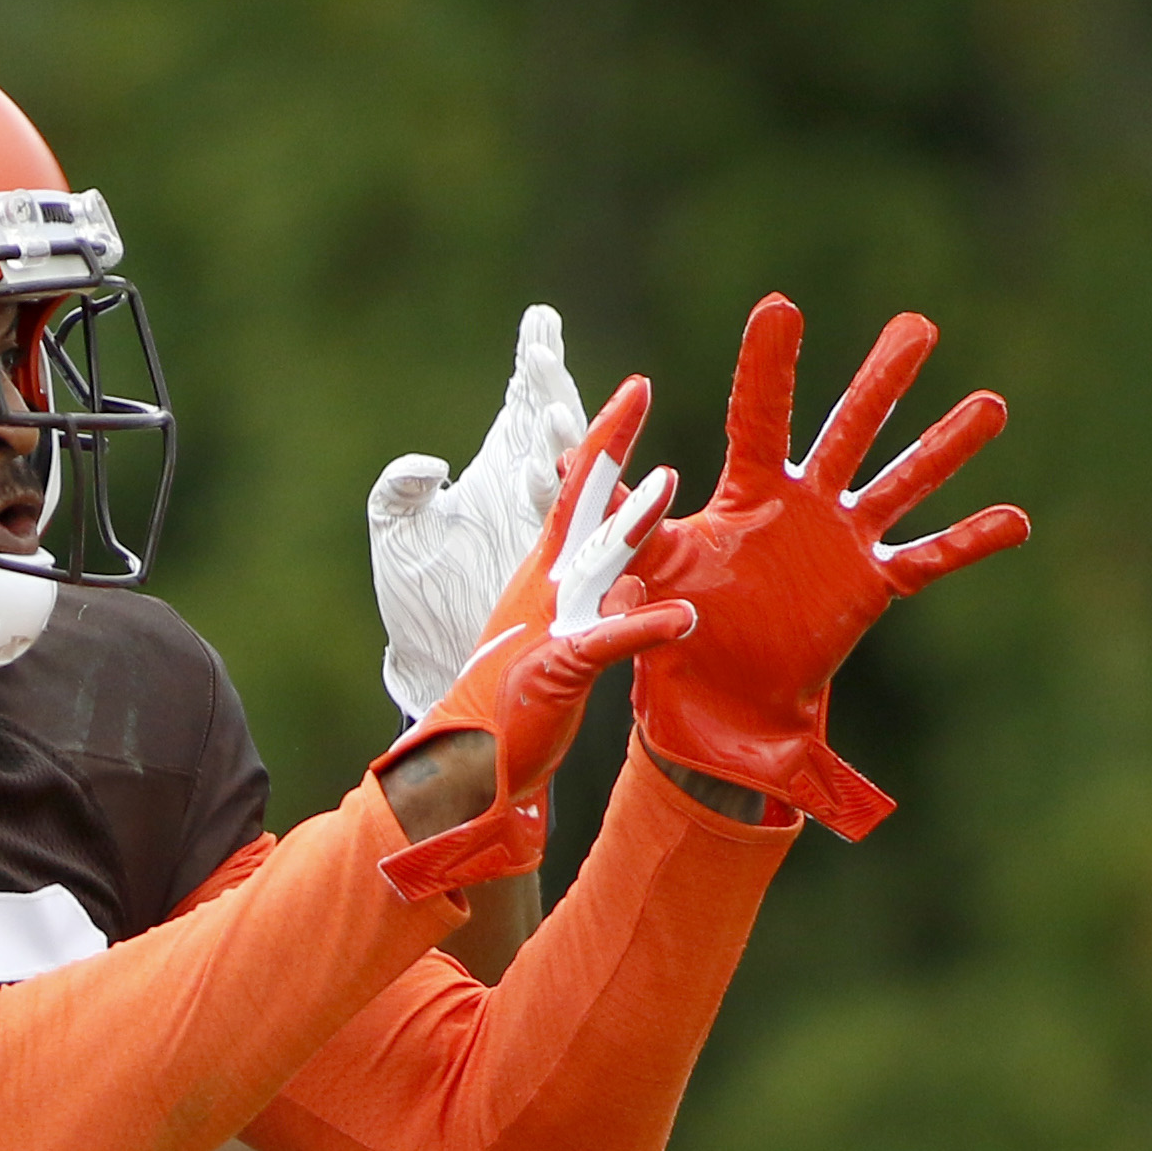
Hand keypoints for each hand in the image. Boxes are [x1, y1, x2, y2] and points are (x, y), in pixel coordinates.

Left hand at [369, 305, 587, 724]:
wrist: (432, 659)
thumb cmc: (417, 593)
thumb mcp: (393, 529)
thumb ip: (399, 488)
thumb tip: (428, 466)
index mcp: (502, 467)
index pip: (524, 401)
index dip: (536, 360)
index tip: (540, 319)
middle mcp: (534, 490)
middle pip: (556, 423)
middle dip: (550, 389)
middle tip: (538, 360)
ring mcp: (552, 528)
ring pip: (572, 472)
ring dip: (563, 444)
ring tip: (549, 418)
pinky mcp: (558, 570)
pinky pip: (576, 530)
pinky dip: (568, 503)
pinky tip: (550, 477)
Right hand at [376, 404, 694, 899]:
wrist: (469, 761)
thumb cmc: (518, 700)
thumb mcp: (570, 641)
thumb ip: (606, 608)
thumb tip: (637, 586)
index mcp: (549, 572)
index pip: (580, 492)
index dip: (606, 439)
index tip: (634, 389)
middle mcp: (548, 585)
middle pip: (579, 502)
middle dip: (608, 445)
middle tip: (637, 391)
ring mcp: (553, 623)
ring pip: (596, 561)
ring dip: (632, 523)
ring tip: (671, 484)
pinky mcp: (560, 669)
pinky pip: (607, 643)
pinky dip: (643, 628)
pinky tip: (683, 616)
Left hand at [631, 295, 1027, 837]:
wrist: (716, 708)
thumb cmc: (676, 639)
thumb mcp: (649, 576)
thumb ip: (635, 528)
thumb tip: (609, 479)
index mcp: (749, 494)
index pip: (760, 416)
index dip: (768, 365)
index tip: (779, 306)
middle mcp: (803, 504)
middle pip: (849, 430)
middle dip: (882, 379)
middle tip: (918, 326)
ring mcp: (843, 542)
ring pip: (903, 483)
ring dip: (947, 446)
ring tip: (993, 405)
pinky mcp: (870, 587)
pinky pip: (928, 560)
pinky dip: (971, 542)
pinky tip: (1018, 519)